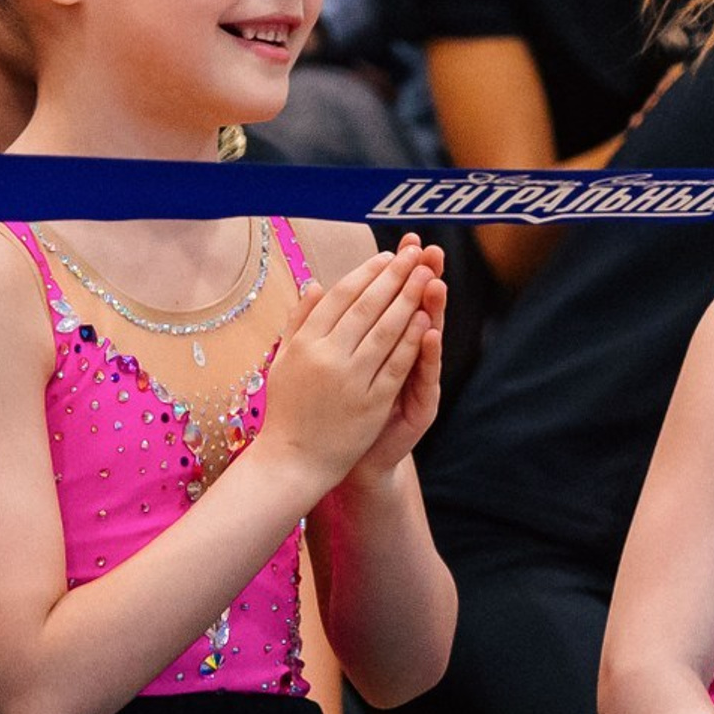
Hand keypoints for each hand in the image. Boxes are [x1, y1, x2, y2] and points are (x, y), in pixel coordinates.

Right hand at [257, 250, 421, 497]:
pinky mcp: (371, 403)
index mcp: (304, 342)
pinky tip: (427, 321)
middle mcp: (326, 356)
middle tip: (417, 253)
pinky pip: (396, 365)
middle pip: (368, 306)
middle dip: (396, 276)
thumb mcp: (285, 360)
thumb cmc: (289, 408)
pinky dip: (413, 341)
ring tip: (428, 275)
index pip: (341, 296)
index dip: (368, 273)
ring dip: (410, 299)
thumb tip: (314, 283)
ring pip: (386, 330)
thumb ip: (301, 322)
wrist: (293, 460)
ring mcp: (350, 379)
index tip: (389, 256)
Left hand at [344, 235, 447, 485]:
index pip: (398, 298)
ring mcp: (418, 381)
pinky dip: (427, 354)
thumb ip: (335, 328)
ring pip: (428, 339)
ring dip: (432, 310)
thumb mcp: (336, 362)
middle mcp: (409, 358)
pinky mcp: (422, 405)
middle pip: (419, 311)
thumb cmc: (345, 411)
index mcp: (387, 344)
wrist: (353, 461)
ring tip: (434, 282)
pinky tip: (430, 332)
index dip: (405, 271)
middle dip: (425, 279)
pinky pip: (425, 376)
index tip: (409, 241)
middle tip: (431, 251)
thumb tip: (320, 285)